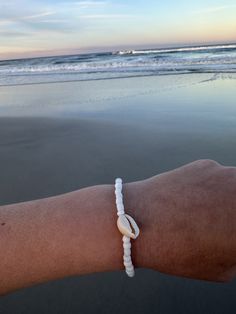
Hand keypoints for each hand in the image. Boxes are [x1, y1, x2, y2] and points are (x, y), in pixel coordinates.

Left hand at [127, 159, 235, 281]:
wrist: (137, 220)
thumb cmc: (178, 251)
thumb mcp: (222, 268)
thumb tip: (233, 239)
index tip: (231, 236)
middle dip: (234, 217)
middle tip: (224, 224)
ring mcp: (227, 174)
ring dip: (231, 199)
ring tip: (210, 213)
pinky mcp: (206, 164)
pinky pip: (219, 177)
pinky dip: (214, 187)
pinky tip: (193, 199)